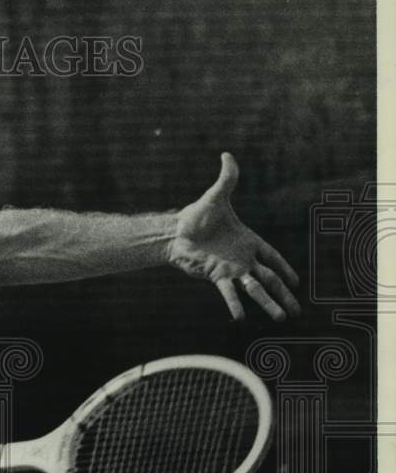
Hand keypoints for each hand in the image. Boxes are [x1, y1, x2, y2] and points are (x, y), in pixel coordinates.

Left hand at [168, 153, 300, 321]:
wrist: (174, 232)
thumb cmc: (196, 216)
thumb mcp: (215, 196)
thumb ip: (226, 178)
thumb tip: (227, 154)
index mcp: (248, 241)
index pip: (272, 257)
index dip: (285, 269)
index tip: (297, 282)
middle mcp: (243, 259)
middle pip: (269, 279)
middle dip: (284, 294)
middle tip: (297, 311)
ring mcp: (231, 269)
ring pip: (255, 289)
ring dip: (268, 303)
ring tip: (281, 318)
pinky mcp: (216, 276)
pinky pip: (228, 293)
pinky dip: (235, 304)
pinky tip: (240, 318)